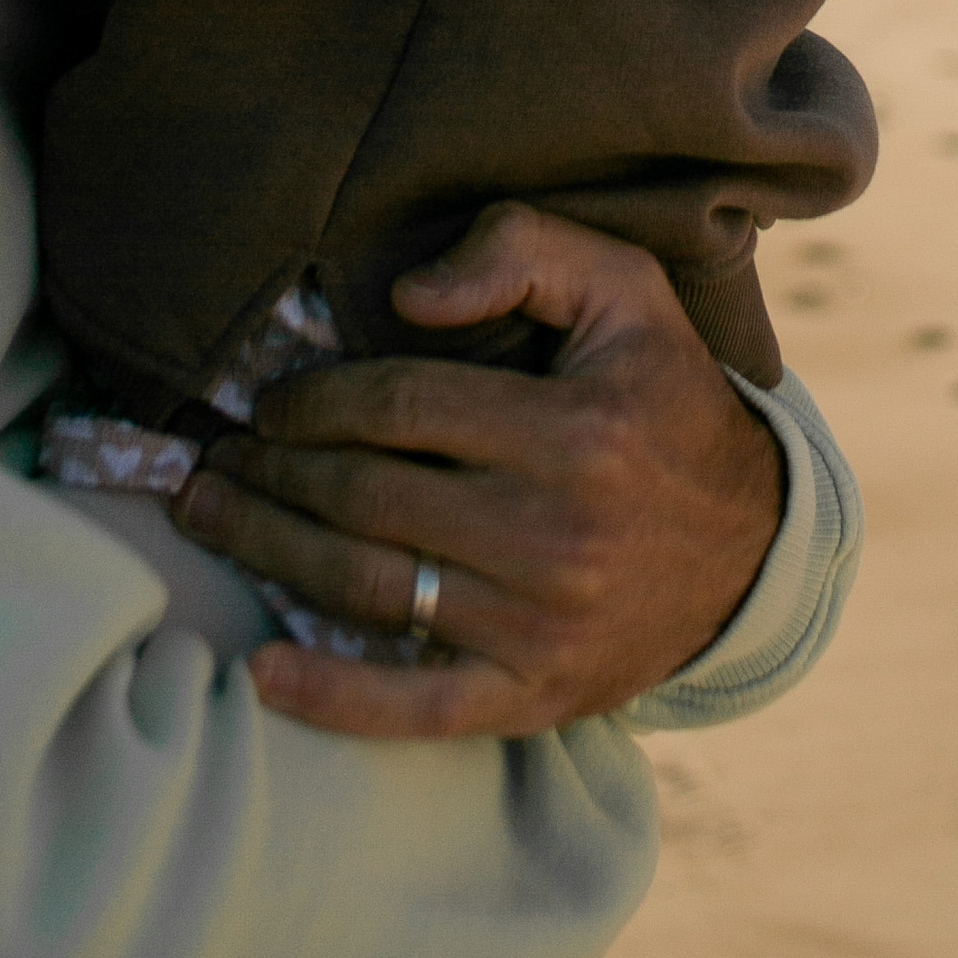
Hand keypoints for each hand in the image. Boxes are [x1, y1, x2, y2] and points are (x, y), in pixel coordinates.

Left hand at [173, 201, 784, 740]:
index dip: (315, 403)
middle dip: (269, 476)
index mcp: (572, 431)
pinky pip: (417, 707)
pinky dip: (332, 697)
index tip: (273, 402)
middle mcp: (554, 535)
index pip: (399, 411)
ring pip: (369, 589)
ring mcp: (541, 625)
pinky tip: (262, 671)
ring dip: (268, 554)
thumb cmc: (660, 396)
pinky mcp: (534, 693)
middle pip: (366, 500)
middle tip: (212, 460)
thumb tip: (408, 298)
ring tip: (208, 519)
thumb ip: (521, 250)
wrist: (749, 546)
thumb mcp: (622, 288)